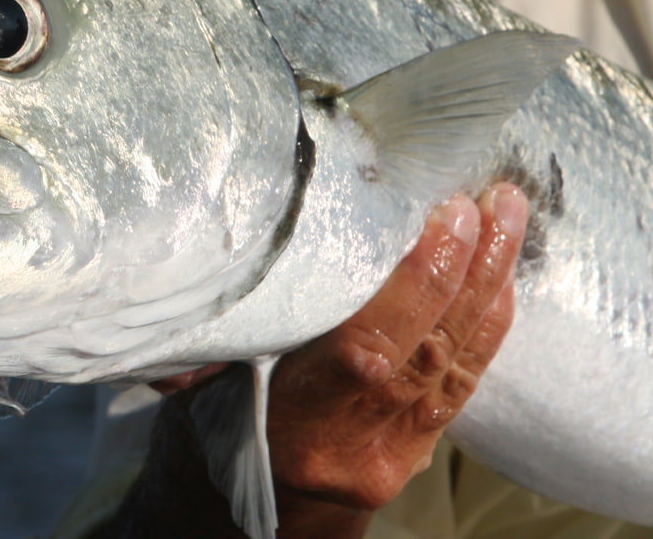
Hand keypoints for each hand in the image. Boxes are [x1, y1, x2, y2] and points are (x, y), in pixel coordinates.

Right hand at [110, 183, 526, 538]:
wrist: (249, 508)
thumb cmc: (216, 430)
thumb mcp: (202, 383)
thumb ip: (220, 337)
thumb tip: (216, 265)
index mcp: (293, 423)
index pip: (367, 348)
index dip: (417, 283)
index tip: (444, 218)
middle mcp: (351, 444)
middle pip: (424, 351)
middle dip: (466, 269)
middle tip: (489, 202)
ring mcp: (391, 456)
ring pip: (455, 365)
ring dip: (489, 286)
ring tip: (509, 219)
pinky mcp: (416, 454)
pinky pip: (463, 386)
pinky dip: (486, 328)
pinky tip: (500, 280)